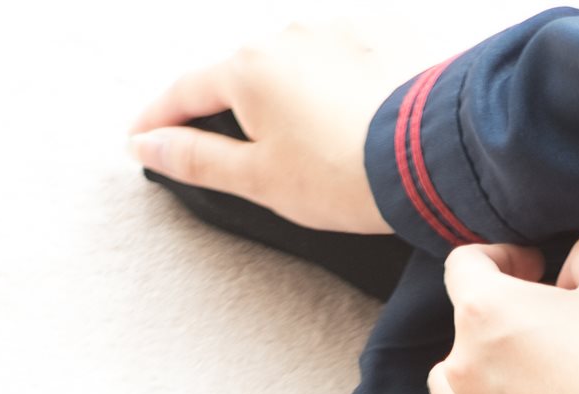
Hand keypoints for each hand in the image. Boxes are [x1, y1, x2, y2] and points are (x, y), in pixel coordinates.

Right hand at [128, 24, 401, 233]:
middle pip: (244, 74)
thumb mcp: (261, 179)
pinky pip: (350, 60)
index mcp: (248, 70)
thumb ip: (198, 159)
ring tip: (320, 142)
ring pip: (299, 64)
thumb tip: (149, 145)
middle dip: (236, 108)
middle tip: (243, 149)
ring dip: (297, 95)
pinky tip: (360, 120)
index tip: (141, 135)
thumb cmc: (350, 174)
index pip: (185, 92)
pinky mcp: (388, 35)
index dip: (159, 118)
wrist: (437, 157)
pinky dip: (345, 86)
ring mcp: (341, 30)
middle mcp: (290, 36)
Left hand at [411, 236, 578, 393]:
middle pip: (463, 327)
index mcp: (486, 309)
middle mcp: (462, 363)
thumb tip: (572, 265)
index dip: (502, 258)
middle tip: (548, 336)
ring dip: (475, 373)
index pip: (465, 264)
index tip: (534, 271)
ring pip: (445, 382)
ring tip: (517, 382)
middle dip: (503, 323)